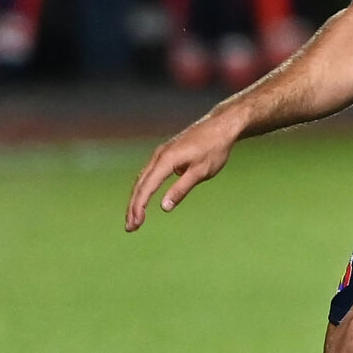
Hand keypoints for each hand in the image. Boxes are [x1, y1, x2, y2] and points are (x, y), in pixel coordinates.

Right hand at [126, 109, 242, 231]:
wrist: (222, 125)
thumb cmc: (214, 148)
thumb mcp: (201, 171)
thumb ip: (181, 189)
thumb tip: (164, 207)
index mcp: (167, 160)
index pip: (147, 187)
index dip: (139, 207)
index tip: (135, 223)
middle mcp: (159, 155)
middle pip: (140, 184)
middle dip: (133, 206)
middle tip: (130, 227)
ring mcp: (161, 153)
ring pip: (143, 178)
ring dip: (137, 198)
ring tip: (135, 218)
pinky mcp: (166, 153)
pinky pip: (149, 173)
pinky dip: (144, 188)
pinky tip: (144, 199)